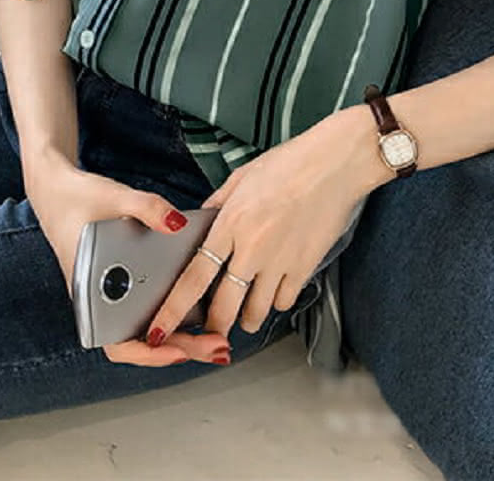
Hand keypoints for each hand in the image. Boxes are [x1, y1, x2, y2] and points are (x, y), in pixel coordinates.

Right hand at [26, 151, 231, 366]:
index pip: (117, 343)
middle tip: (218, 347)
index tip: (178, 352)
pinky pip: (150, 306)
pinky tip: (203, 304)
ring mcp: (115, 293)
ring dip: (182, 334)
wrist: (57, 190)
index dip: (149, 354)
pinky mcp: (126, 281)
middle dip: (183, 348)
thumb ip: (147, 208)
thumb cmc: (79, 198)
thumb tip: (177, 224)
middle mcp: (103, 299)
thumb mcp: (115, 196)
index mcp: (92, 291)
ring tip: (217, 334)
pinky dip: (175, 310)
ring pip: (149, 327)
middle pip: (144, 340)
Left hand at [142, 105, 389, 348]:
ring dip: (246, 317)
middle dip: (212, 325)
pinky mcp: (305, 267)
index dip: (173, 310)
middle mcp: (251, 249)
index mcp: (230, 224)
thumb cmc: (289, 163)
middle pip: (223, 306)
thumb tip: (201, 222)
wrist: (334, 164)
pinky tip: (275, 290)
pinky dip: (276, 301)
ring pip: (256, 312)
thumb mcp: (242, 177)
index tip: (158, 331)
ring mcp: (280, 262)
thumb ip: (218, 205)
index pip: (194, 277)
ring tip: (246, 312)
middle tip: (210, 328)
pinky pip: (284, 301)